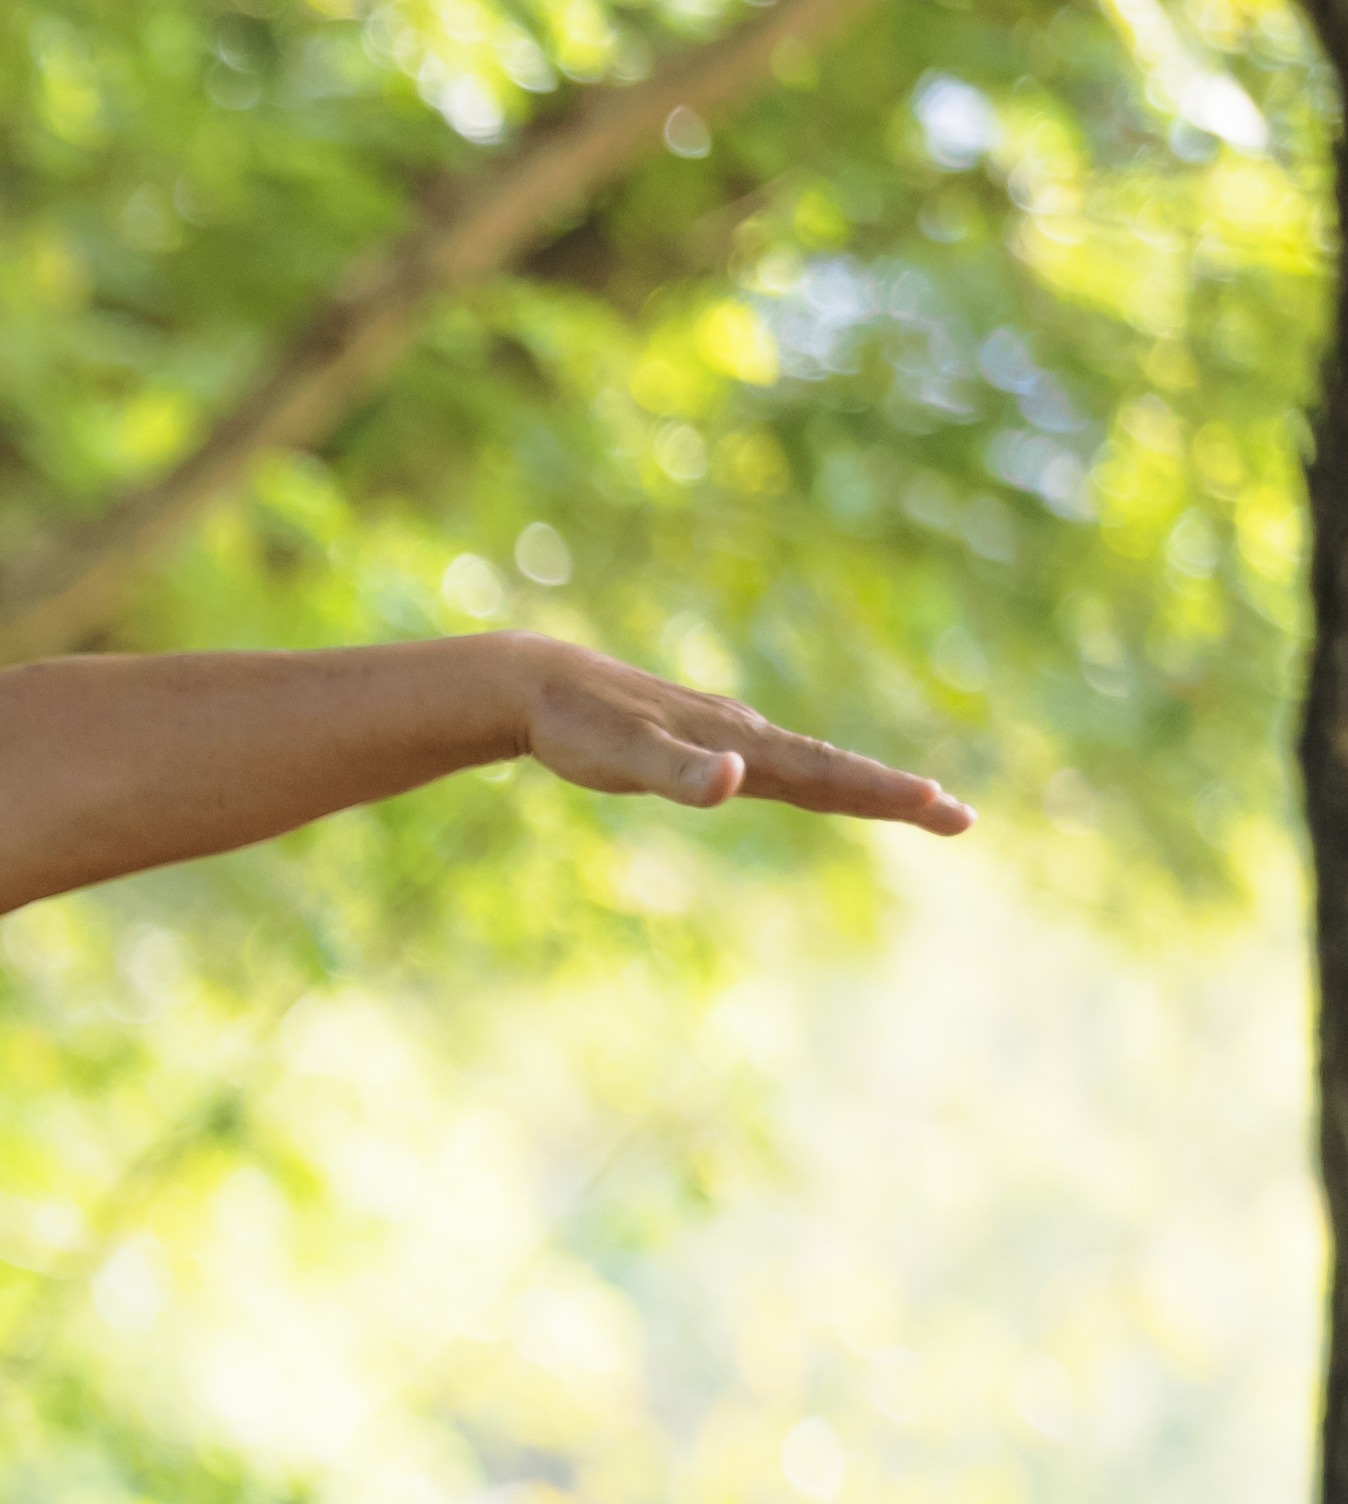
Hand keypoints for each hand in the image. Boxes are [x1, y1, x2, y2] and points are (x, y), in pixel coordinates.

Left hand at [518, 635, 970, 835]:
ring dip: (867, 786)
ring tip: (919, 803)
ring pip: (812, 764)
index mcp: (739, 743)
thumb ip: (676, 773)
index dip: (882, 792)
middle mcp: (746, 735)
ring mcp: (729, 735)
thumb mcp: (623, 756)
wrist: (539, 684)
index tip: (941, 804)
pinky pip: (777, 762)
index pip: (826, 773)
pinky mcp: (705, 739)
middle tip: (964, 819)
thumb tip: (734, 780)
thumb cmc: (579, 726)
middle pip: (835, 769)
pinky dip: (817, 777)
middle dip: (898, 795)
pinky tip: (824, 785)